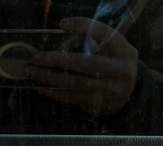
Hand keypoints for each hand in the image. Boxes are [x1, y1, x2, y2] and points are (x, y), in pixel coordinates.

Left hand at [23, 18, 138, 115]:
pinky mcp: (98, 104)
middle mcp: (118, 70)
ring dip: (49, 78)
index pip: (102, 33)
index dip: (83, 26)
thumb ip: (94, 40)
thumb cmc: (114, 63)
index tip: (62, 24)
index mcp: (122, 50)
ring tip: (31, 73)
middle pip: (85, 64)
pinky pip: (71, 98)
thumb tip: (60, 33)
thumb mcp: (113, 48)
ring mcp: (108, 90)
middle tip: (37, 58)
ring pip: (75, 84)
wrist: (131, 93)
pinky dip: (53, 92)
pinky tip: (40, 86)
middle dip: (58, 60)